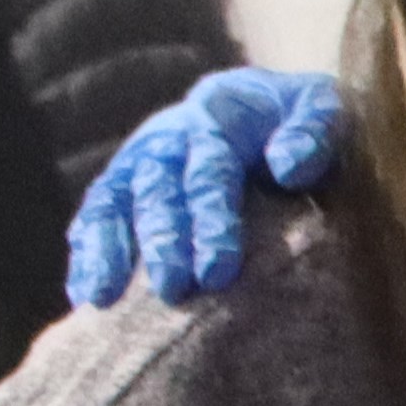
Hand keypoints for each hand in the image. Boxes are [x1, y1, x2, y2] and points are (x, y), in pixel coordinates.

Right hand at [66, 68, 342, 305]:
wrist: (260, 108)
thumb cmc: (300, 122)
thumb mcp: (321, 109)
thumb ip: (313, 132)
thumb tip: (290, 167)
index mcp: (216, 119)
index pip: (209, 172)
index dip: (211, 220)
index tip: (219, 271)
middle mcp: (167, 141)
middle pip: (157, 192)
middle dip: (162, 243)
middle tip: (172, 291)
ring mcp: (137, 165)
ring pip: (111, 203)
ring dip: (105, 249)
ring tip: (101, 298)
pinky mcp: (120, 191)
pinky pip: (93, 219)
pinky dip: (87, 254)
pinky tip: (84, 296)